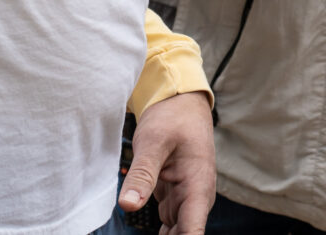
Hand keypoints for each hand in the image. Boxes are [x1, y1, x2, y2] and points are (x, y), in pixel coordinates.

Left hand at [121, 89, 213, 234]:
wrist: (180, 104)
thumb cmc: (172, 118)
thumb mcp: (153, 142)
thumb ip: (142, 174)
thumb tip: (127, 205)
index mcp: (198, 186)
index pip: (194, 232)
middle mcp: (196, 198)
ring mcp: (186, 200)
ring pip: (178, 234)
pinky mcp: (175, 199)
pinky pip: (172, 227)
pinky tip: (150, 233)